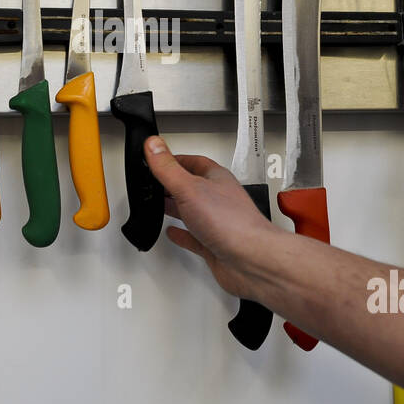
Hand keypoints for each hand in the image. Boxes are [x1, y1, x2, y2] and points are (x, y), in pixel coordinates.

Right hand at [143, 135, 281, 297]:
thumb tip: (153, 144)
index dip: (175, 159)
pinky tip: (174, 233)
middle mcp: (218, 199)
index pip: (194, 162)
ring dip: (176, 207)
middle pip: (193, 186)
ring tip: (161, 203)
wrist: (250, 259)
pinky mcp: (213, 245)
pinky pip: (194, 237)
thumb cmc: (232, 222)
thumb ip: (168, 168)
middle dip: (173, 184)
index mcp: (216, 179)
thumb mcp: (190, 188)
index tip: (159, 157)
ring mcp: (216, 223)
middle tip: (157, 181)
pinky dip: (182, 234)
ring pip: (192, 211)